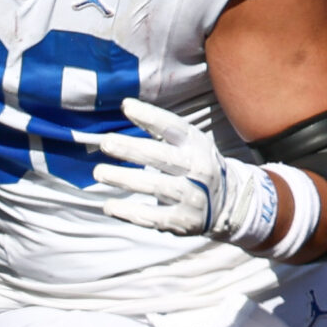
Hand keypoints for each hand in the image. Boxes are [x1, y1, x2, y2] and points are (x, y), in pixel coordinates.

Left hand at [91, 96, 279, 247]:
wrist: (227, 203)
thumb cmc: (194, 165)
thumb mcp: (189, 143)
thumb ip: (162, 130)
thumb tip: (126, 107)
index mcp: (197, 145)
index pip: (173, 127)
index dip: (150, 116)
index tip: (126, 106)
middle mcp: (197, 169)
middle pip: (162, 157)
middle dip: (132, 149)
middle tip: (106, 143)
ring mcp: (192, 196)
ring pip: (156, 187)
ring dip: (125, 179)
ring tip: (99, 172)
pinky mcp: (183, 220)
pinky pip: (153, 217)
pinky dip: (130, 212)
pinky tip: (109, 206)